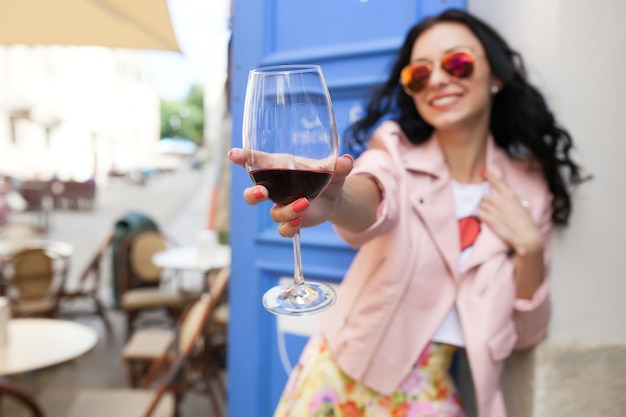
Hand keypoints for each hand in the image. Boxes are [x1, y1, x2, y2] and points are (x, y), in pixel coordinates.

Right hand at [228, 149, 353, 237]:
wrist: (334, 197)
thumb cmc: (326, 176)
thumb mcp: (334, 169)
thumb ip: (338, 165)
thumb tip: (346, 161)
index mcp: (280, 168)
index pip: (257, 161)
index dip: (243, 157)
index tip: (234, 155)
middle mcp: (276, 188)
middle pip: (252, 193)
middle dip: (251, 194)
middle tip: (260, 192)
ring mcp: (282, 206)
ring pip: (273, 213)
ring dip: (286, 211)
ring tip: (303, 204)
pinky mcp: (292, 221)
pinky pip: (284, 229)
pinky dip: (291, 227)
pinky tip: (301, 220)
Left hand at [477, 169, 543, 254]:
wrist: (526, 236)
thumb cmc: (527, 224)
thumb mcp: (522, 208)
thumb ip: (512, 202)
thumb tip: (506, 200)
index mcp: (510, 197)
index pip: (498, 183)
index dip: (489, 176)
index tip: (482, 171)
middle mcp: (501, 201)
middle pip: (484, 196)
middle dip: (483, 200)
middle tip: (484, 206)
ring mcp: (495, 210)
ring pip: (480, 204)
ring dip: (480, 208)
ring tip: (485, 213)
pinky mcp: (490, 219)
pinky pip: (478, 213)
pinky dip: (477, 214)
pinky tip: (481, 217)